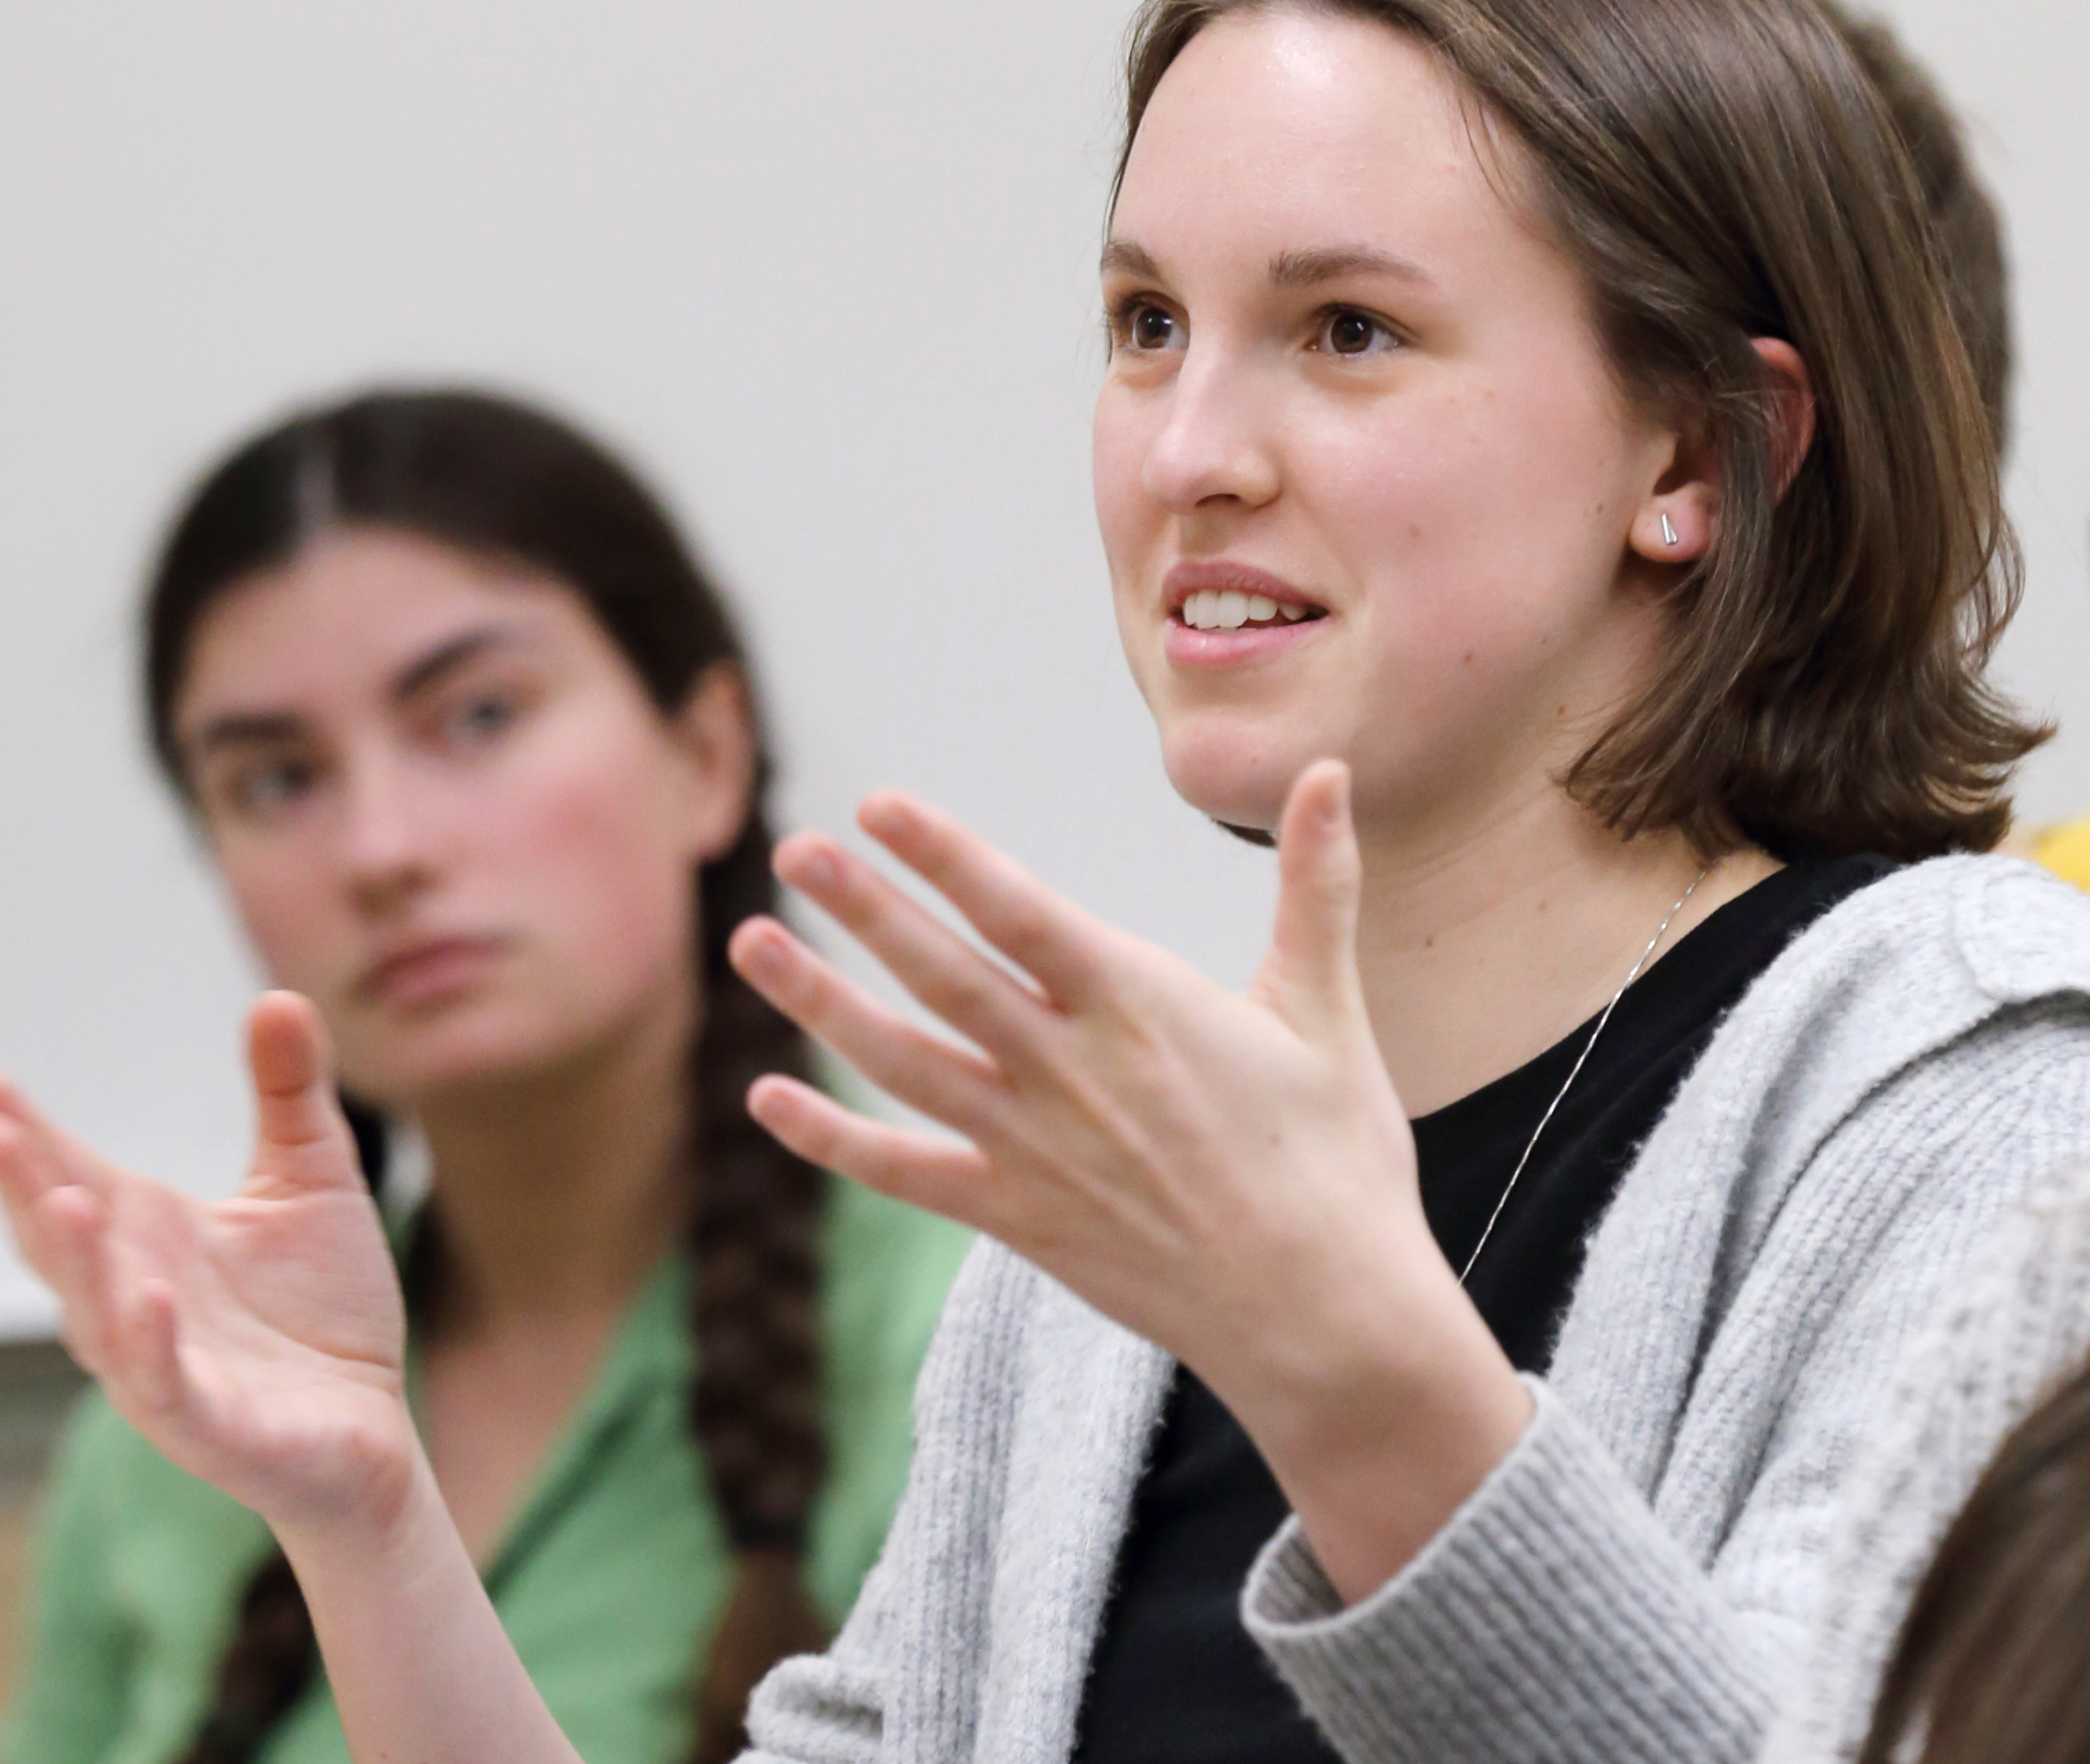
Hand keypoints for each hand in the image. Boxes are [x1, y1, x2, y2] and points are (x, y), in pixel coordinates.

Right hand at [0, 994, 418, 1537]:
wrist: (374, 1419)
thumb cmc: (326, 1305)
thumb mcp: (313, 1178)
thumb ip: (289, 1092)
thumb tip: (276, 994)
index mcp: (148, 1235)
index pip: (68, 1172)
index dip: (20, 1129)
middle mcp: (133, 1297)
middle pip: (60, 1238)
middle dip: (20, 1186)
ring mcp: (161, 1366)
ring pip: (97, 1313)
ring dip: (76, 1261)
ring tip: (61, 1199)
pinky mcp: (211, 1424)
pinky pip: (168, 1384)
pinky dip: (152, 1343)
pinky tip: (151, 1296)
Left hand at [731, 761, 1530, 1596]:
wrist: (1322, 1317)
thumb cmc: (1336, 1161)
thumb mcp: (1326, 1010)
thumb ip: (1316, 885)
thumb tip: (1329, 772)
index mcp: (1142, 1006)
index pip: (1018, 910)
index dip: (943, 855)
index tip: (875, 807)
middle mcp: (1072, 1072)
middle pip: (943, 975)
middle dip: (862, 908)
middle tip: (791, 850)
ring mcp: (1036, 1150)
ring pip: (905, 1062)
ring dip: (821, 1003)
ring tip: (752, 944)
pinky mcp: (1019, 1220)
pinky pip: (906, 1173)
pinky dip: (832, 1140)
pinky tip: (768, 1100)